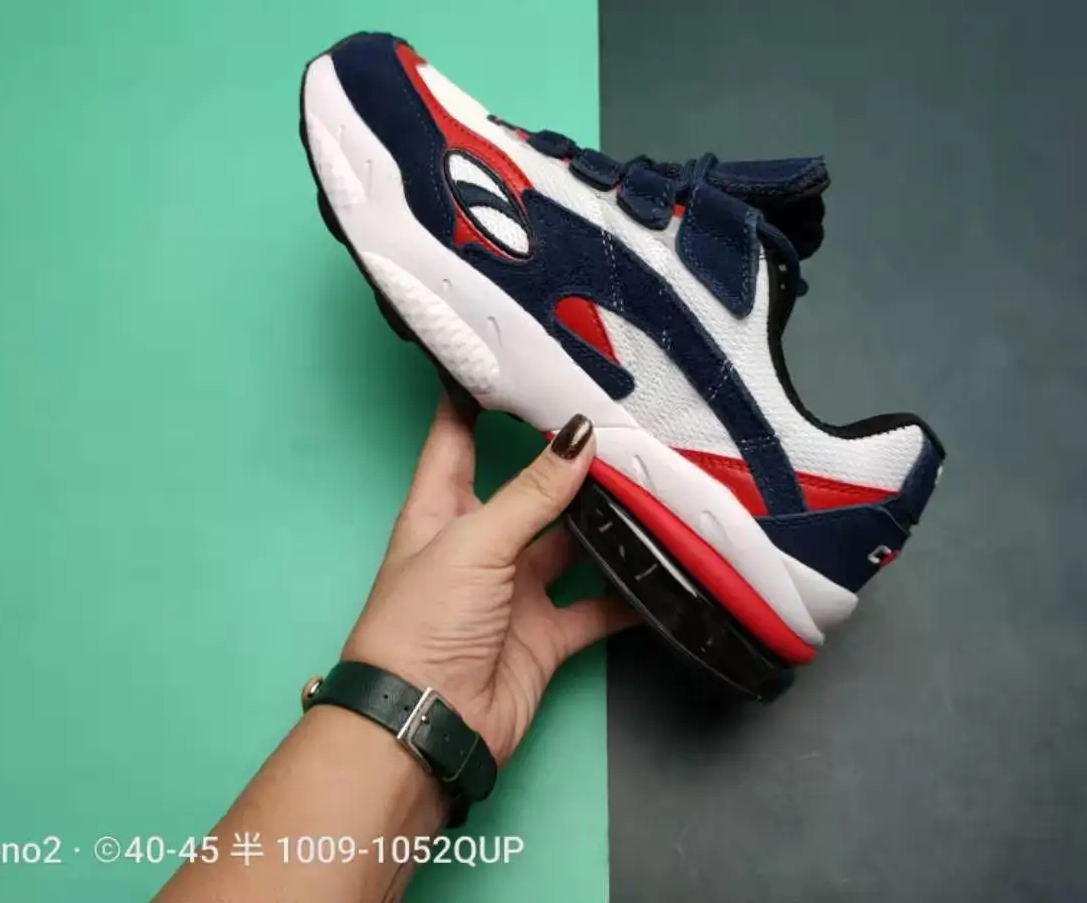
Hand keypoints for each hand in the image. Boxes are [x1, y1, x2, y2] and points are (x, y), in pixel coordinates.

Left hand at [341, 395, 637, 764]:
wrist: (427, 727)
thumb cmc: (423, 623)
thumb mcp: (474, 542)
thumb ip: (532, 492)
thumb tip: (579, 434)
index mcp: (440, 512)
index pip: (456, 439)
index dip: (474, 399)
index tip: (508, 359)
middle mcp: (478, 545)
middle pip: (529, 491)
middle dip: (568, 463)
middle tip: (618, 424)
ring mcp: (514, 592)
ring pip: (569, 545)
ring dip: (606, 524)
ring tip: (652, 485)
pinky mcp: (546, 637)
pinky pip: (596, 607)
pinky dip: (628, 593)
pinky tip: (663, 567)